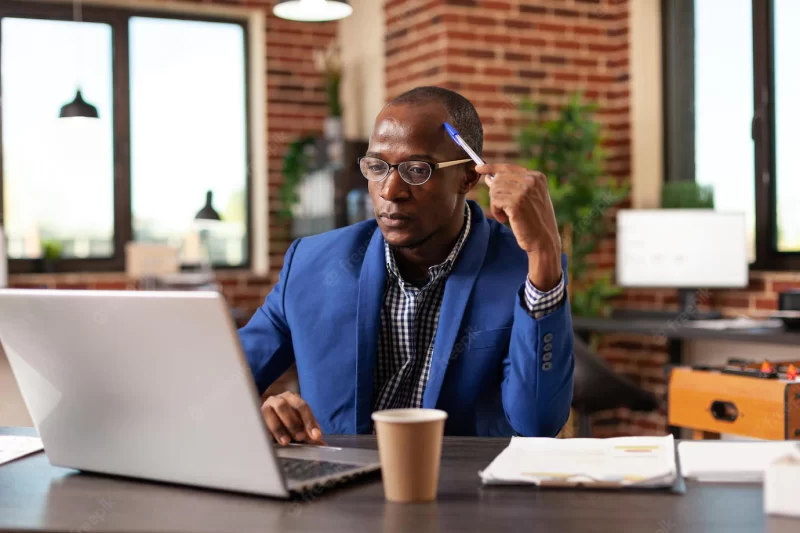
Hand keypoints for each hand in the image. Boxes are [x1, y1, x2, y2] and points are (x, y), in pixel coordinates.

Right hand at [261, 391, 325, 445]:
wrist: (268, 419)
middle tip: (300, 438)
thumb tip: (321, 444)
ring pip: (270, 412)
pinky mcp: (256, 417)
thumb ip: (309, 434)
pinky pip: (260, 422)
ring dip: (279, 428)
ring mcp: (265, 407)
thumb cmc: (286, 422)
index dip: (309, 421)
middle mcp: (278, 399)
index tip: (316, 435)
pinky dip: (267, 431)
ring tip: (286, 441)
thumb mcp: (300, 426)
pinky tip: (271, 440)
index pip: (302, 406)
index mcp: (292, 398)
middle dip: (293, 423)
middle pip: (284, 406)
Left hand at [477, 163, 561, 290]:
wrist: (544, 240)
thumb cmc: (535, 221)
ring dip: (496, 204)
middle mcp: (531, 180)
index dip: (491, 167)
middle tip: (503, 208)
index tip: (478, 167)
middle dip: (496, 194)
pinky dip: (496, 211)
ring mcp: (524, 191)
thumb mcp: (527, 199)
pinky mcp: (516, 202)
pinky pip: (495, 201)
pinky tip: (505, 219)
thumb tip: (489, 178)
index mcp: (537, 177)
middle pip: (499, 179)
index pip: (508, 167)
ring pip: (495, 190)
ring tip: (506, 215)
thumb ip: (511, 186)